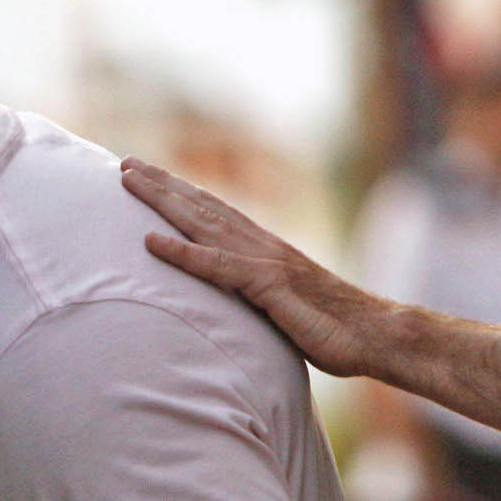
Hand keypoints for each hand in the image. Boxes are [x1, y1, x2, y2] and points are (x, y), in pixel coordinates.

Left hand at [119, 159, 402, 381]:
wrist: (376, 335)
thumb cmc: (336, 330)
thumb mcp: (288, 309)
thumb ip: (261, 299)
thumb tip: (242, 306)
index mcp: (266, 250)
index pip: (217, 213)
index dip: (183, 194)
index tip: (152, 177)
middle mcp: (262, 245)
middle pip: (203, 206)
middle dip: (163, 184)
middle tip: (125, 164)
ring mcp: (265, 261)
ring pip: (203, 224)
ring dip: (162, 201)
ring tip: (128, 181)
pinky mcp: (268, 285)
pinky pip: (217, 267)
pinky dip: (182, 253)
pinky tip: (150, 241)